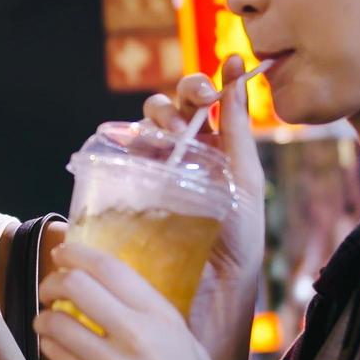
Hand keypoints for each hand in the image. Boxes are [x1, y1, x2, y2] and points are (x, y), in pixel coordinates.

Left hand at [33, 241, 246, 359]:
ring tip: (45, 320)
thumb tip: (108, 288)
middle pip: (76, 286)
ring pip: (58, 323)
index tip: (62, 252)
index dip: (77, 253)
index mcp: (163, 317)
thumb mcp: (183, 341)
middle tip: (49, 289)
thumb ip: (149, 314)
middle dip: (53, 282)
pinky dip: (49, 345)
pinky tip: (53, 346)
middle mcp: (138, 336)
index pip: (109, 268)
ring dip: (44, 317)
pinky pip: (58, 358)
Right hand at [142, 54, 265, 333]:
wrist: (211, 292)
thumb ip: (237, 126)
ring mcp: (148, 171)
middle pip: (165, 108)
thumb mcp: (246, 179)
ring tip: (164, 143)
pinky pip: (114, 157)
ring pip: (140, 127)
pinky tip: (125, 148)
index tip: (208, 91)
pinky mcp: (124, 191)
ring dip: (152, 124)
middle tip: (186, 119)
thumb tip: (235, 67)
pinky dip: (116, 143)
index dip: (199, 87)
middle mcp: (178, 154)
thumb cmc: (238, 240)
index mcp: (211, 146)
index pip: (197, 100)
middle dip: (174, 103)